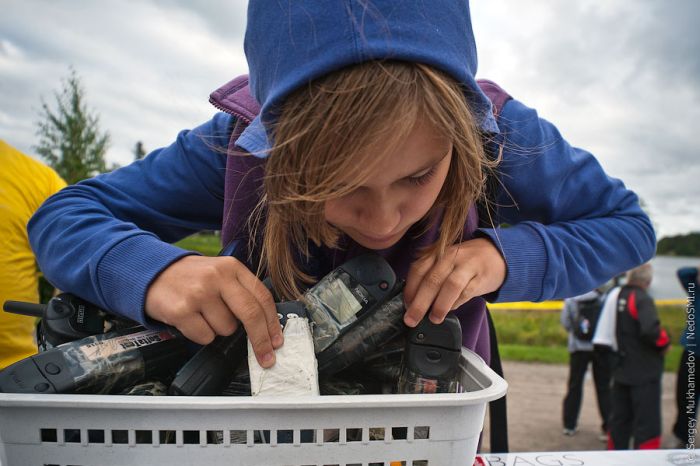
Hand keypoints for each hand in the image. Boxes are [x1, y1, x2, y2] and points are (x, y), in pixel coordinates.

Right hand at [145, 255, 282, 367]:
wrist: (152, 273)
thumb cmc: (191, 278)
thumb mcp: (219, 273)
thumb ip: (241, 292)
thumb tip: (265, 326)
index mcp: (231, 268)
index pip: (262, 297)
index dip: (272, 323)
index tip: (277, 341)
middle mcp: (217, 278)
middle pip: (251, 315)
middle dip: (261, 341)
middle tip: (265, 357)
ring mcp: (199, 293)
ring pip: (227, 329)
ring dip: (219, 330)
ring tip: (205, 315)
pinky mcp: (182, 310)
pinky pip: (205, 337)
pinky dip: (201, 335)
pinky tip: (192, 320)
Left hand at [403, 238, 505, 325]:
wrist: (496, 254)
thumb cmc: (465, 262)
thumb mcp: (445, 262)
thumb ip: (430, 276)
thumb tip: (413, 302)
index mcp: (437, 253)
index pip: (418, 270)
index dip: (410, 289)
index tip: (406, 305)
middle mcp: (450, 257)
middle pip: (432, 279)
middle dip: (419, 302)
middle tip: (411, 319)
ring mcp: (467, 266)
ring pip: (450, 285)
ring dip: (440, 305)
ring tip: (433, 319)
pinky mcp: (481, 277)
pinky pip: (467, 292)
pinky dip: (456, 303)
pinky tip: (450, 311)